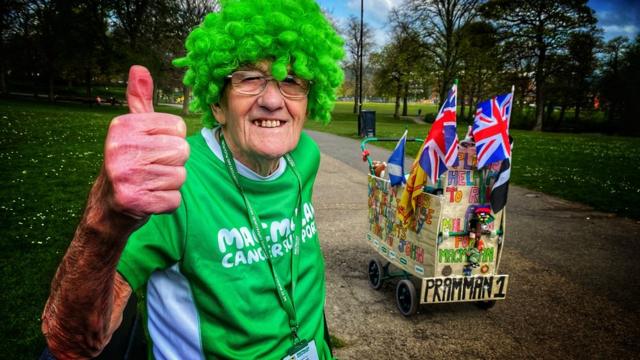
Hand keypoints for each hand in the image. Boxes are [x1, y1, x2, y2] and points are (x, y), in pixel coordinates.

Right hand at [103, 65, 188, 218]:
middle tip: (152, 167)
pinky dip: (167, 202)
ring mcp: (126, 176)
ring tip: (150, 182)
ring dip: (170, 183)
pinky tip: (150, 198)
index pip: (178, 127)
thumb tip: (139, 68)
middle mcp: (121, 148)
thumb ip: (139, 99)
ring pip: (180, 176)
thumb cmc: (129, 160)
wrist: (109, 204)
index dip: (172, 139)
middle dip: (174, 162)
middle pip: (182, 151)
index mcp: (123, 126)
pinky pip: (174, 199)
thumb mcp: (132, 128)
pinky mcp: (135, 201)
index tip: (152, 147)